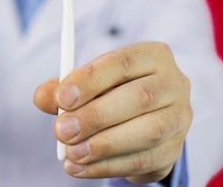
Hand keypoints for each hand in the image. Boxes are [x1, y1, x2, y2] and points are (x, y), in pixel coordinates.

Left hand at [34, 41, 191, 182]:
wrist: (144, 117)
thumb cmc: (111, 91)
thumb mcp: (86, 82)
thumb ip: (62, 87)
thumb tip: (42, 97)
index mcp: (152, 55)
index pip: (122, 62)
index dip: (90, 80)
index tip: (61, 98)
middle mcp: (173, 83)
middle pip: (139, 97)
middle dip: (95, 116)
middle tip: (61, 131)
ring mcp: (179, 118)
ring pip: (147, 132)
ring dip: (103, 145)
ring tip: (70, 152)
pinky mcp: (174, 150)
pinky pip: (144, 161)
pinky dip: (108, 166)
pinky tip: (81, 167)